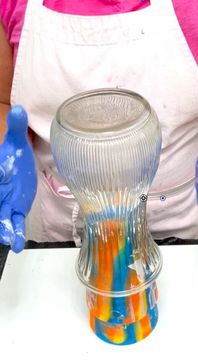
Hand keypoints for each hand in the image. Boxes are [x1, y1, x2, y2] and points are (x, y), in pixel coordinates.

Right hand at [0, 106, 36, 252]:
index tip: (1, 173)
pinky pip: (12, 223)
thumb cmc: (14, 154)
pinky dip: (14, 233)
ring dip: (1, 228)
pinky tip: (17, 243)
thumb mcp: (16, 141)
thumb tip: (19, 109)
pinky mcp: (14, 211)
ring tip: (6, 238)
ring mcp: (3, 202)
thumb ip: (16, 127)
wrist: (21, 167)